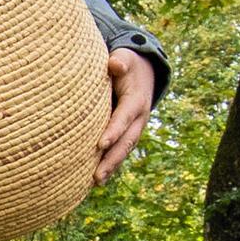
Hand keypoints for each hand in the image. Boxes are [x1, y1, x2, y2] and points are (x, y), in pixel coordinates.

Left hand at [95, 48, 155, 184]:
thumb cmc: (127, 63)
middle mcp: (138, 118)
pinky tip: (96, 177)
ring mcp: (135, 127)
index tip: (100, 145)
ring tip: (96, 182)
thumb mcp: (125, 58)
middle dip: (112, 159)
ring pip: (124, 150)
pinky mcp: (128, 132)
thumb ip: (120, 61)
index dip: (113, 131)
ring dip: (111, 166)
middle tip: (96, 176)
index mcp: (135, 101)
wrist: (143, 71)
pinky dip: (110, 163)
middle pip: (126, 142)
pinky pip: (120, 149)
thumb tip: (115, 65)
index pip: (123, 118)